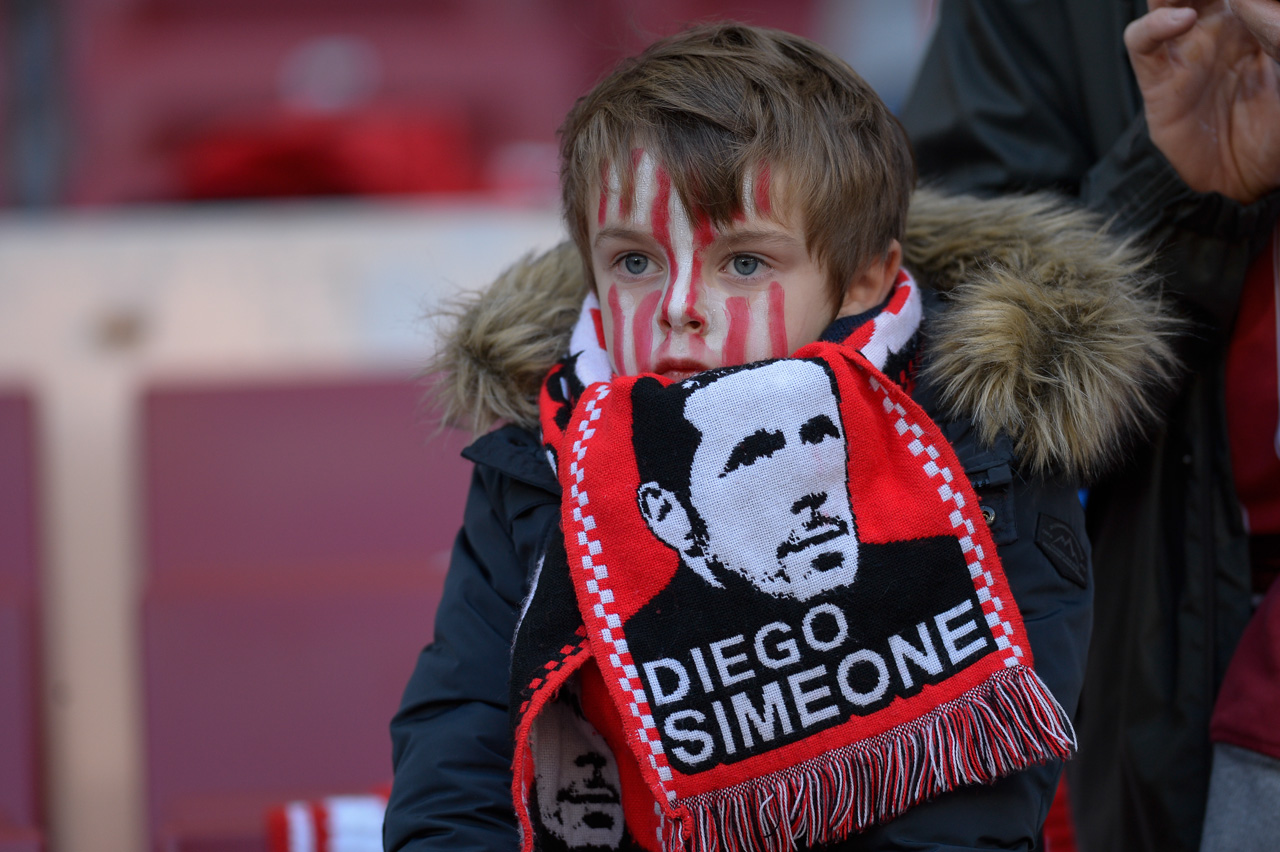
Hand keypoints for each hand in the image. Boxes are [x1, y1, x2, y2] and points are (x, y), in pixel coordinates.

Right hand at [1125, 0, 1279, 202]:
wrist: (1246, 182)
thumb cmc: (1278, 131)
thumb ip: (1277, 31)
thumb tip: (1248, 2)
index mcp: (1260, 18)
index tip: (1258, 0)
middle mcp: (1222, 26)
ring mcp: (1187, 50)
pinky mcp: (1158, 78)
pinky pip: (1141, 40)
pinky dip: (1153, 24)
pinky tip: (1179, 20)